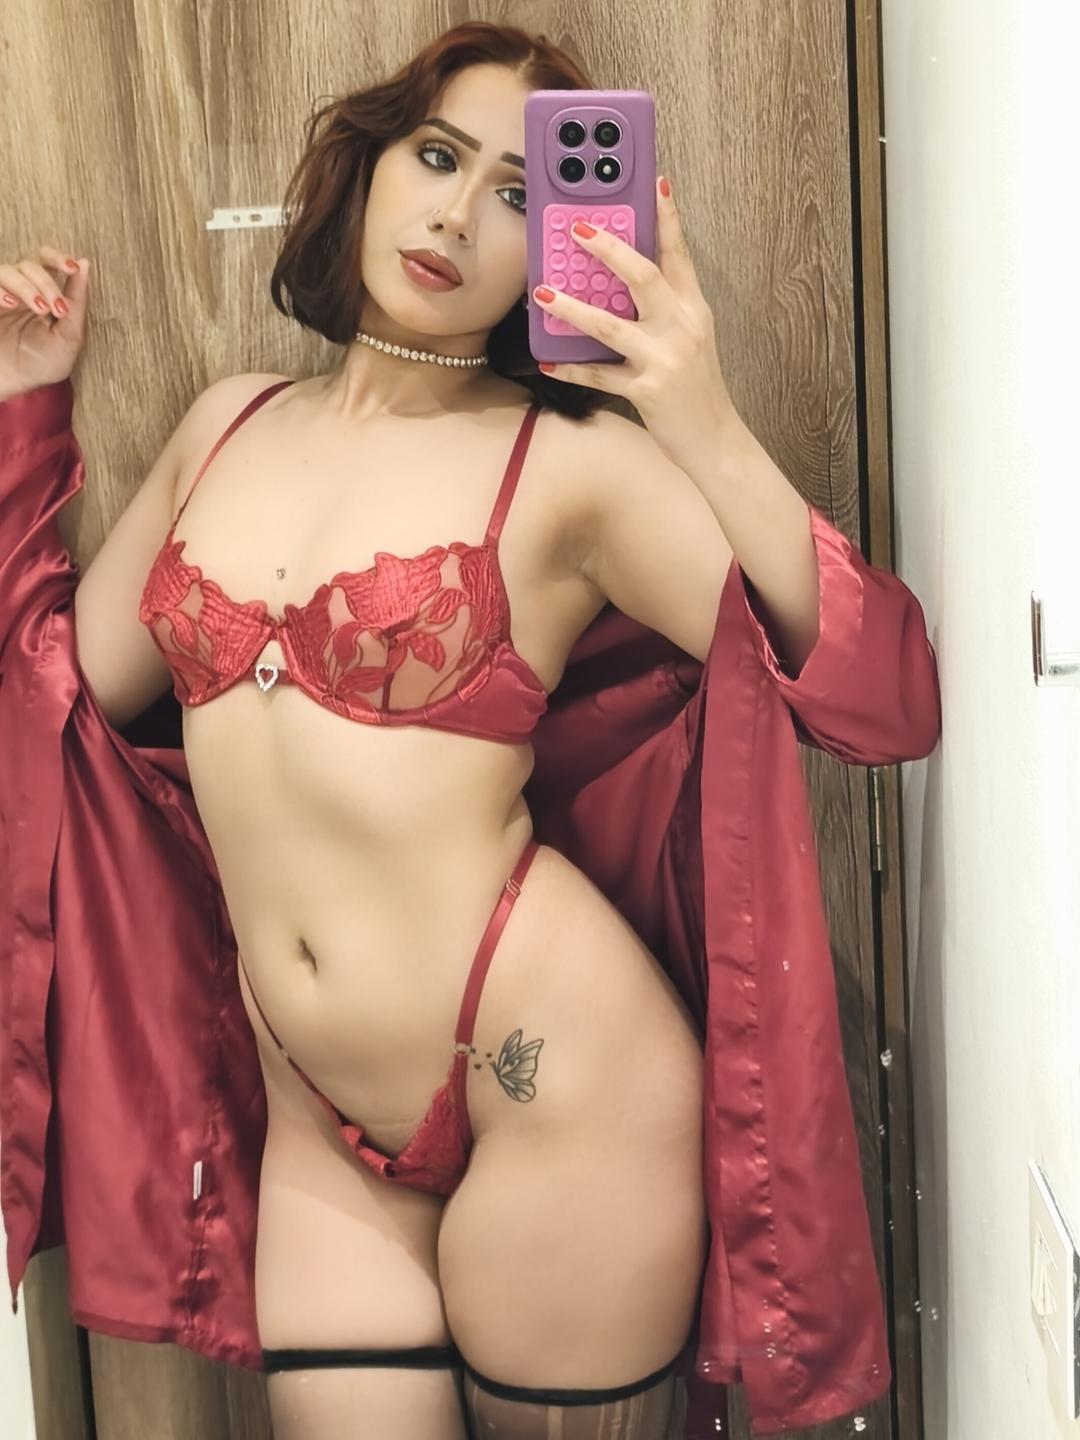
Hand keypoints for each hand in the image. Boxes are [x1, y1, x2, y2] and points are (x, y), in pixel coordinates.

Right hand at [0, 245, 89, 401]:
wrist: (11, 383)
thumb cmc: (40, 365)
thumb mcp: (69, 337)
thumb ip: (78, 302)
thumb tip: (84, 264)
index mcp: (45, 296)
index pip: (49, 263)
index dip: (59, 258)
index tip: (72, 267)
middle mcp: (22, 290)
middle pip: (31, 264)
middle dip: (47, 282)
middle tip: (56, 308)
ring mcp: (2, 294)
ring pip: (10, 270)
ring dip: (28, 287)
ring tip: (40, 310)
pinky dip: (2, 290)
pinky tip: (11, 304)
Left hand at [531, 177, 741, 473]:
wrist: (716, 440)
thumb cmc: (697, 388)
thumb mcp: (691, 339)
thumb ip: (665, 309)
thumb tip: (621, 284)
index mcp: (694, 309)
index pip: (679, 253)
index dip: (667, 216)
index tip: (655, 181)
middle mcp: (681, 327)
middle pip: (643, 276)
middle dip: (608, 249)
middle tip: (578, 228)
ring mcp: (664, 358)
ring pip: (610, 325)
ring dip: (572, 308)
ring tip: (543, 294)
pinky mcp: (647, 389)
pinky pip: (599, 375)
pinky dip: (571, 370)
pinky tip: (547, 363)